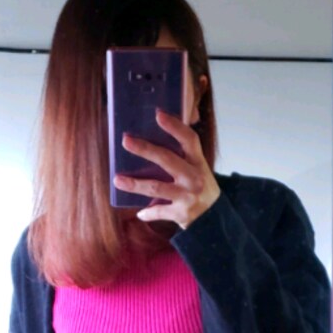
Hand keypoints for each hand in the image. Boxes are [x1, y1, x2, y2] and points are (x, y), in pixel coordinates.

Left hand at [114, 110, 220, 229]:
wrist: (215, 218)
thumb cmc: (201, 188)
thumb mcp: (198, 169)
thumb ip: (183, 155)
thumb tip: (158, 132)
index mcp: (198, 162)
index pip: (189, 140)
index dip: (175, 126)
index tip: (158, 114)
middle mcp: (194, 178)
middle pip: (167, 160)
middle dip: (145, 150)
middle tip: (126, 141)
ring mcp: (187, 196)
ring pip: (157, 187)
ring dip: (136, 184)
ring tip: (117, 179)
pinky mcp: (181, 214)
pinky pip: (159, 211)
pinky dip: (148, 213)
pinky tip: (139, 213)